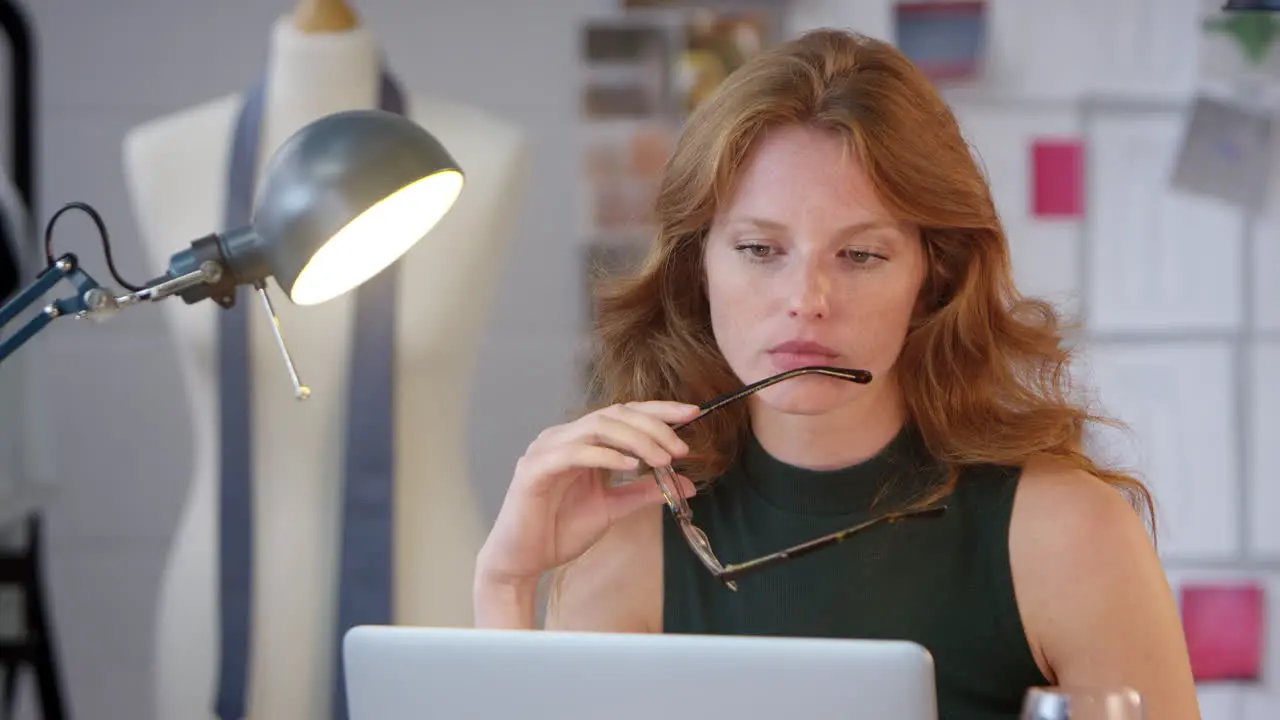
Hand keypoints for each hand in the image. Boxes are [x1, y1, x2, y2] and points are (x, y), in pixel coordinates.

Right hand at [476, 401, 699, 589]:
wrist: (523, 561)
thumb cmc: (560, 532)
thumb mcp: (613, 508)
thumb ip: (646, 492)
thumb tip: (686, 483)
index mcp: (581, 441)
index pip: (624, 413)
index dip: (659, 410)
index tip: (693, 414)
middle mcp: (563, 437)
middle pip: (615, 414)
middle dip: (653, 425)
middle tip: (681, 446)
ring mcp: (547, 449)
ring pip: (598, 426)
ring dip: (636, 440)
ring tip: (663, 458)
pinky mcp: (535, 469)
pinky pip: (575, 452)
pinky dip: (606, 456)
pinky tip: (631, 466)